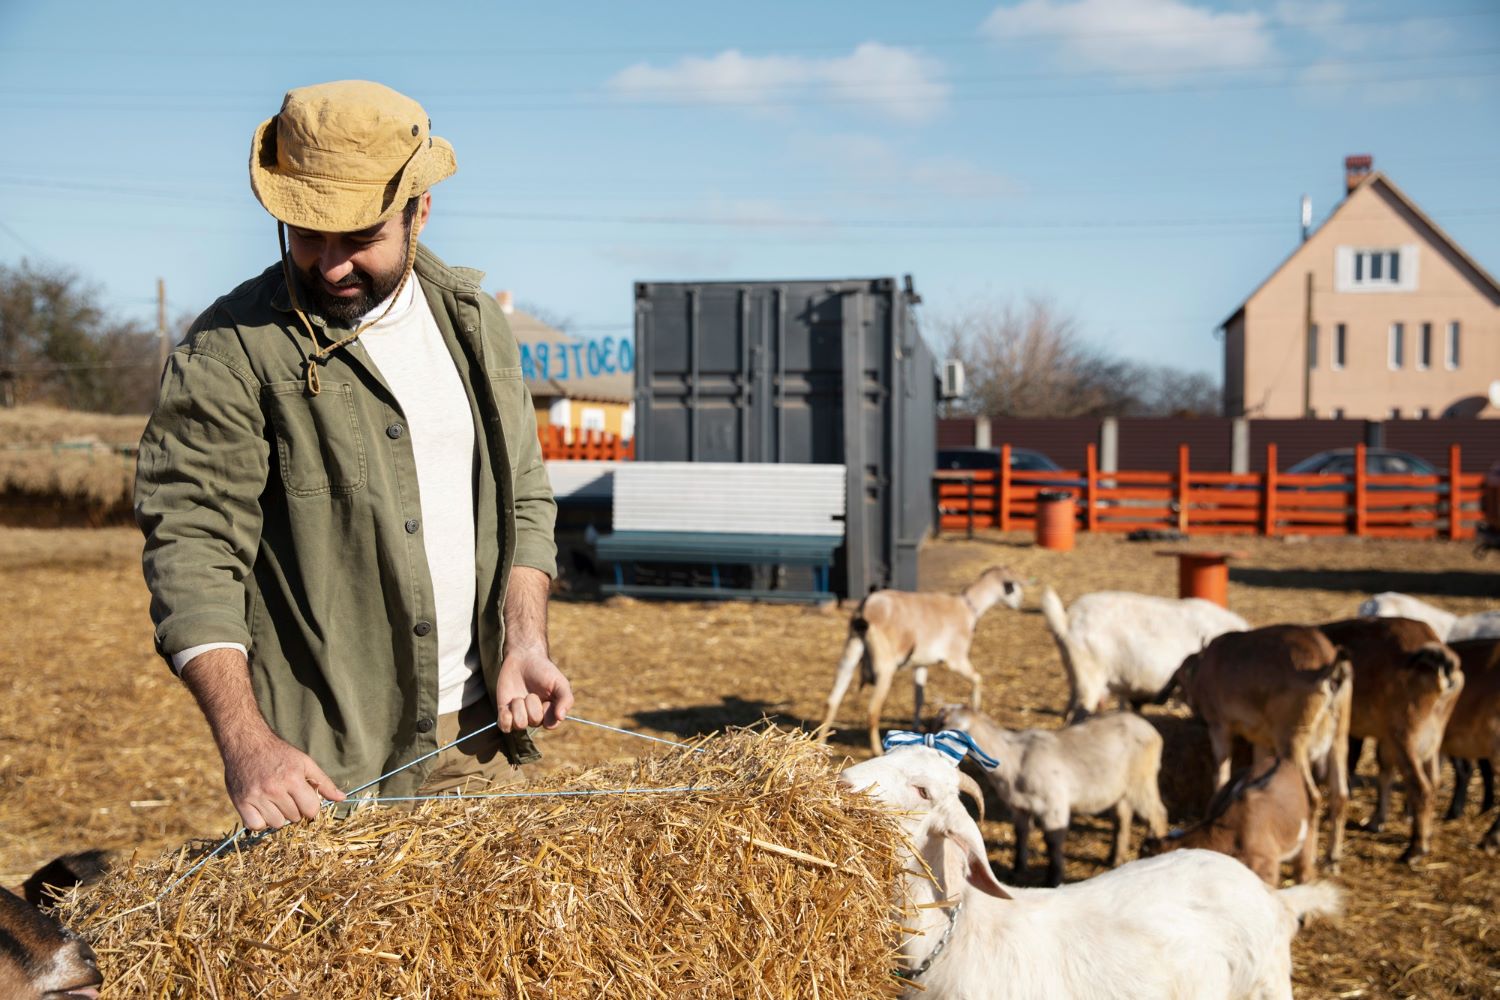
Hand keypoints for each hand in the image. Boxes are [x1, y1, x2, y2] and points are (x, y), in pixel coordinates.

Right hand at [220, 728, 345, 830]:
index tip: (305, 799)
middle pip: (294, 818)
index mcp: (293, 778)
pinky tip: (262, 808)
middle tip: (287, 796)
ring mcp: (256, 796)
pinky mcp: (241, 802)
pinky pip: (256, 826)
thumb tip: (341, 798)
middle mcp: (274, 789)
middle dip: (294, 809)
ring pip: (276, 824)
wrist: (246, 743)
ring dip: (277, 816)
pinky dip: (260, 821)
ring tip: (274, 801)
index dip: (310, 807)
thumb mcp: (304, 762)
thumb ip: (323, 782)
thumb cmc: (278, 753)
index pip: (311, 810)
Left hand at [494, 647, 572, 731]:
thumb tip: (561, 718)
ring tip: (519, 695)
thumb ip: (566, 699)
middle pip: (534, 722)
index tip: (547, 700)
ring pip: (519, 724)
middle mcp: (535, 717)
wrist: (523, 659)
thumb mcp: (560, 683)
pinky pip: (504, 727)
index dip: (547, 712)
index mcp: (550, 712)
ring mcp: (519, 716)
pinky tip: (508, 704)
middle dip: (532, 704)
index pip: (550, 724)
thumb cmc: (544, 671)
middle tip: (531, 692)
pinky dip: (505, 718)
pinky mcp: (505, 712)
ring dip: (519, 707)